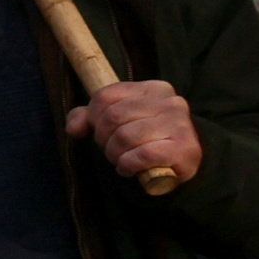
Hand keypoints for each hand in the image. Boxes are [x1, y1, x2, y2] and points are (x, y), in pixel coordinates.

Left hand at [76, 76, 202, 190]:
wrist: (184, 162)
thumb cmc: (146, 138)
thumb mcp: (118, 121)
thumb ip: (90, 118)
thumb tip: (74, 128)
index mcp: (153, 89)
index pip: (105, 96)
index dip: (93, 117)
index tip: (99, 131)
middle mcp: (170, 102)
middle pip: (113, 117)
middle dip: (104, 139)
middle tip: (112, 149)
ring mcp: (180, 124)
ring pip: (125, 136)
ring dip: (115, 154)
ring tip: (122, 159)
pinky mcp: (184, 148)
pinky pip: (142, 155)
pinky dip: (129, 165)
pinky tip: (131, 168)